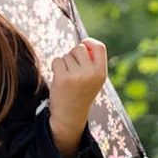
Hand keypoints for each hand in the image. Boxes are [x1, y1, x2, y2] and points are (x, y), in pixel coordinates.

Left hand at [48, 37, 107, 157]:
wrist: (70, 116)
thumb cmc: (80, 94)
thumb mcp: (93, 80)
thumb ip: (91, 63)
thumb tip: (83, 43)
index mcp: (102, 73)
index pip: (99, 47)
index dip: (89, 42)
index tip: (84, 44)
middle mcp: (92, 73)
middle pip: (79, 48)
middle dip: (73, 55)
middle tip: (72, 70)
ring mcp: (78, 75)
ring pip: (66, 55)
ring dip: (64, 63)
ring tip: (68, 78)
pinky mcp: (63, 77)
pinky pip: (57, 61)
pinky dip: (55, 67)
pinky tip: (60, 79)